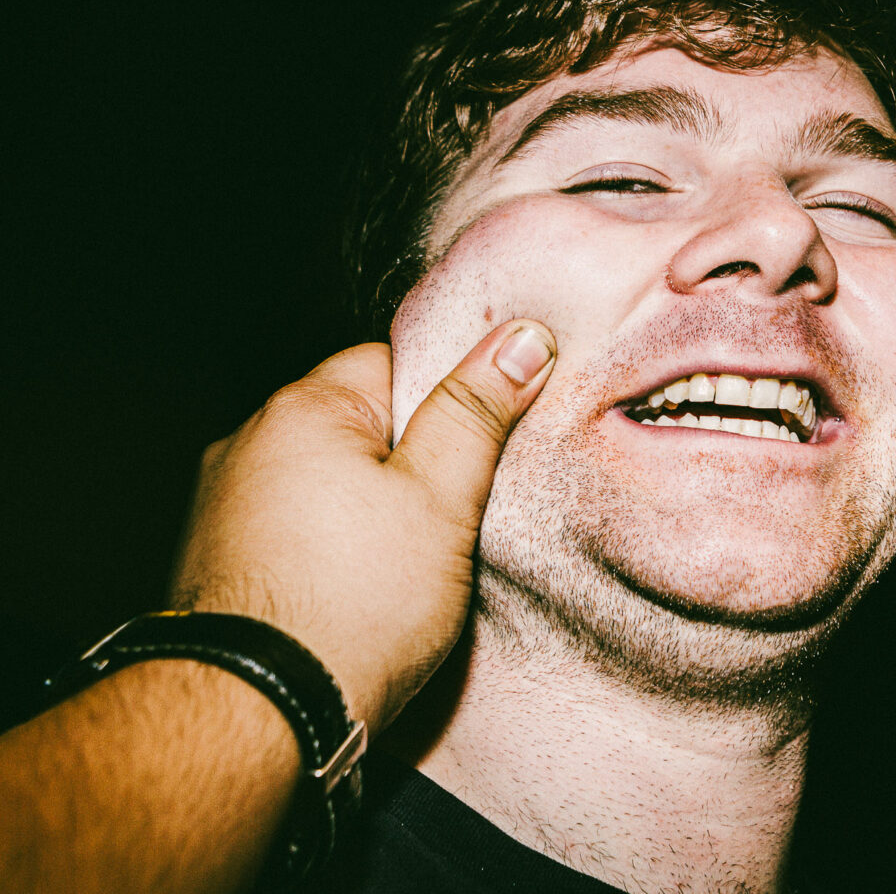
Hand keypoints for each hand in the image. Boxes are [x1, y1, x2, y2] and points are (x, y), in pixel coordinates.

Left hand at [169, 320, 554, 730]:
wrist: (256, 716)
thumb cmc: (352, 606)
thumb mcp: (439, 499)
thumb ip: (476, 413)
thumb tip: (521, 337)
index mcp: (302, 409)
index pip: (393, 365)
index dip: (448, 405)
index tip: (481, 450)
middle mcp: (247, 443)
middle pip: (358, 427)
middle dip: (409, 465)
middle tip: (455, 518)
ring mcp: (221, 507)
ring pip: (324, 485)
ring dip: (365, 511)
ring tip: (407, 568)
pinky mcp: (216, 565)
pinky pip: (291, 534)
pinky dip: (327, 553)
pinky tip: (357, 594)